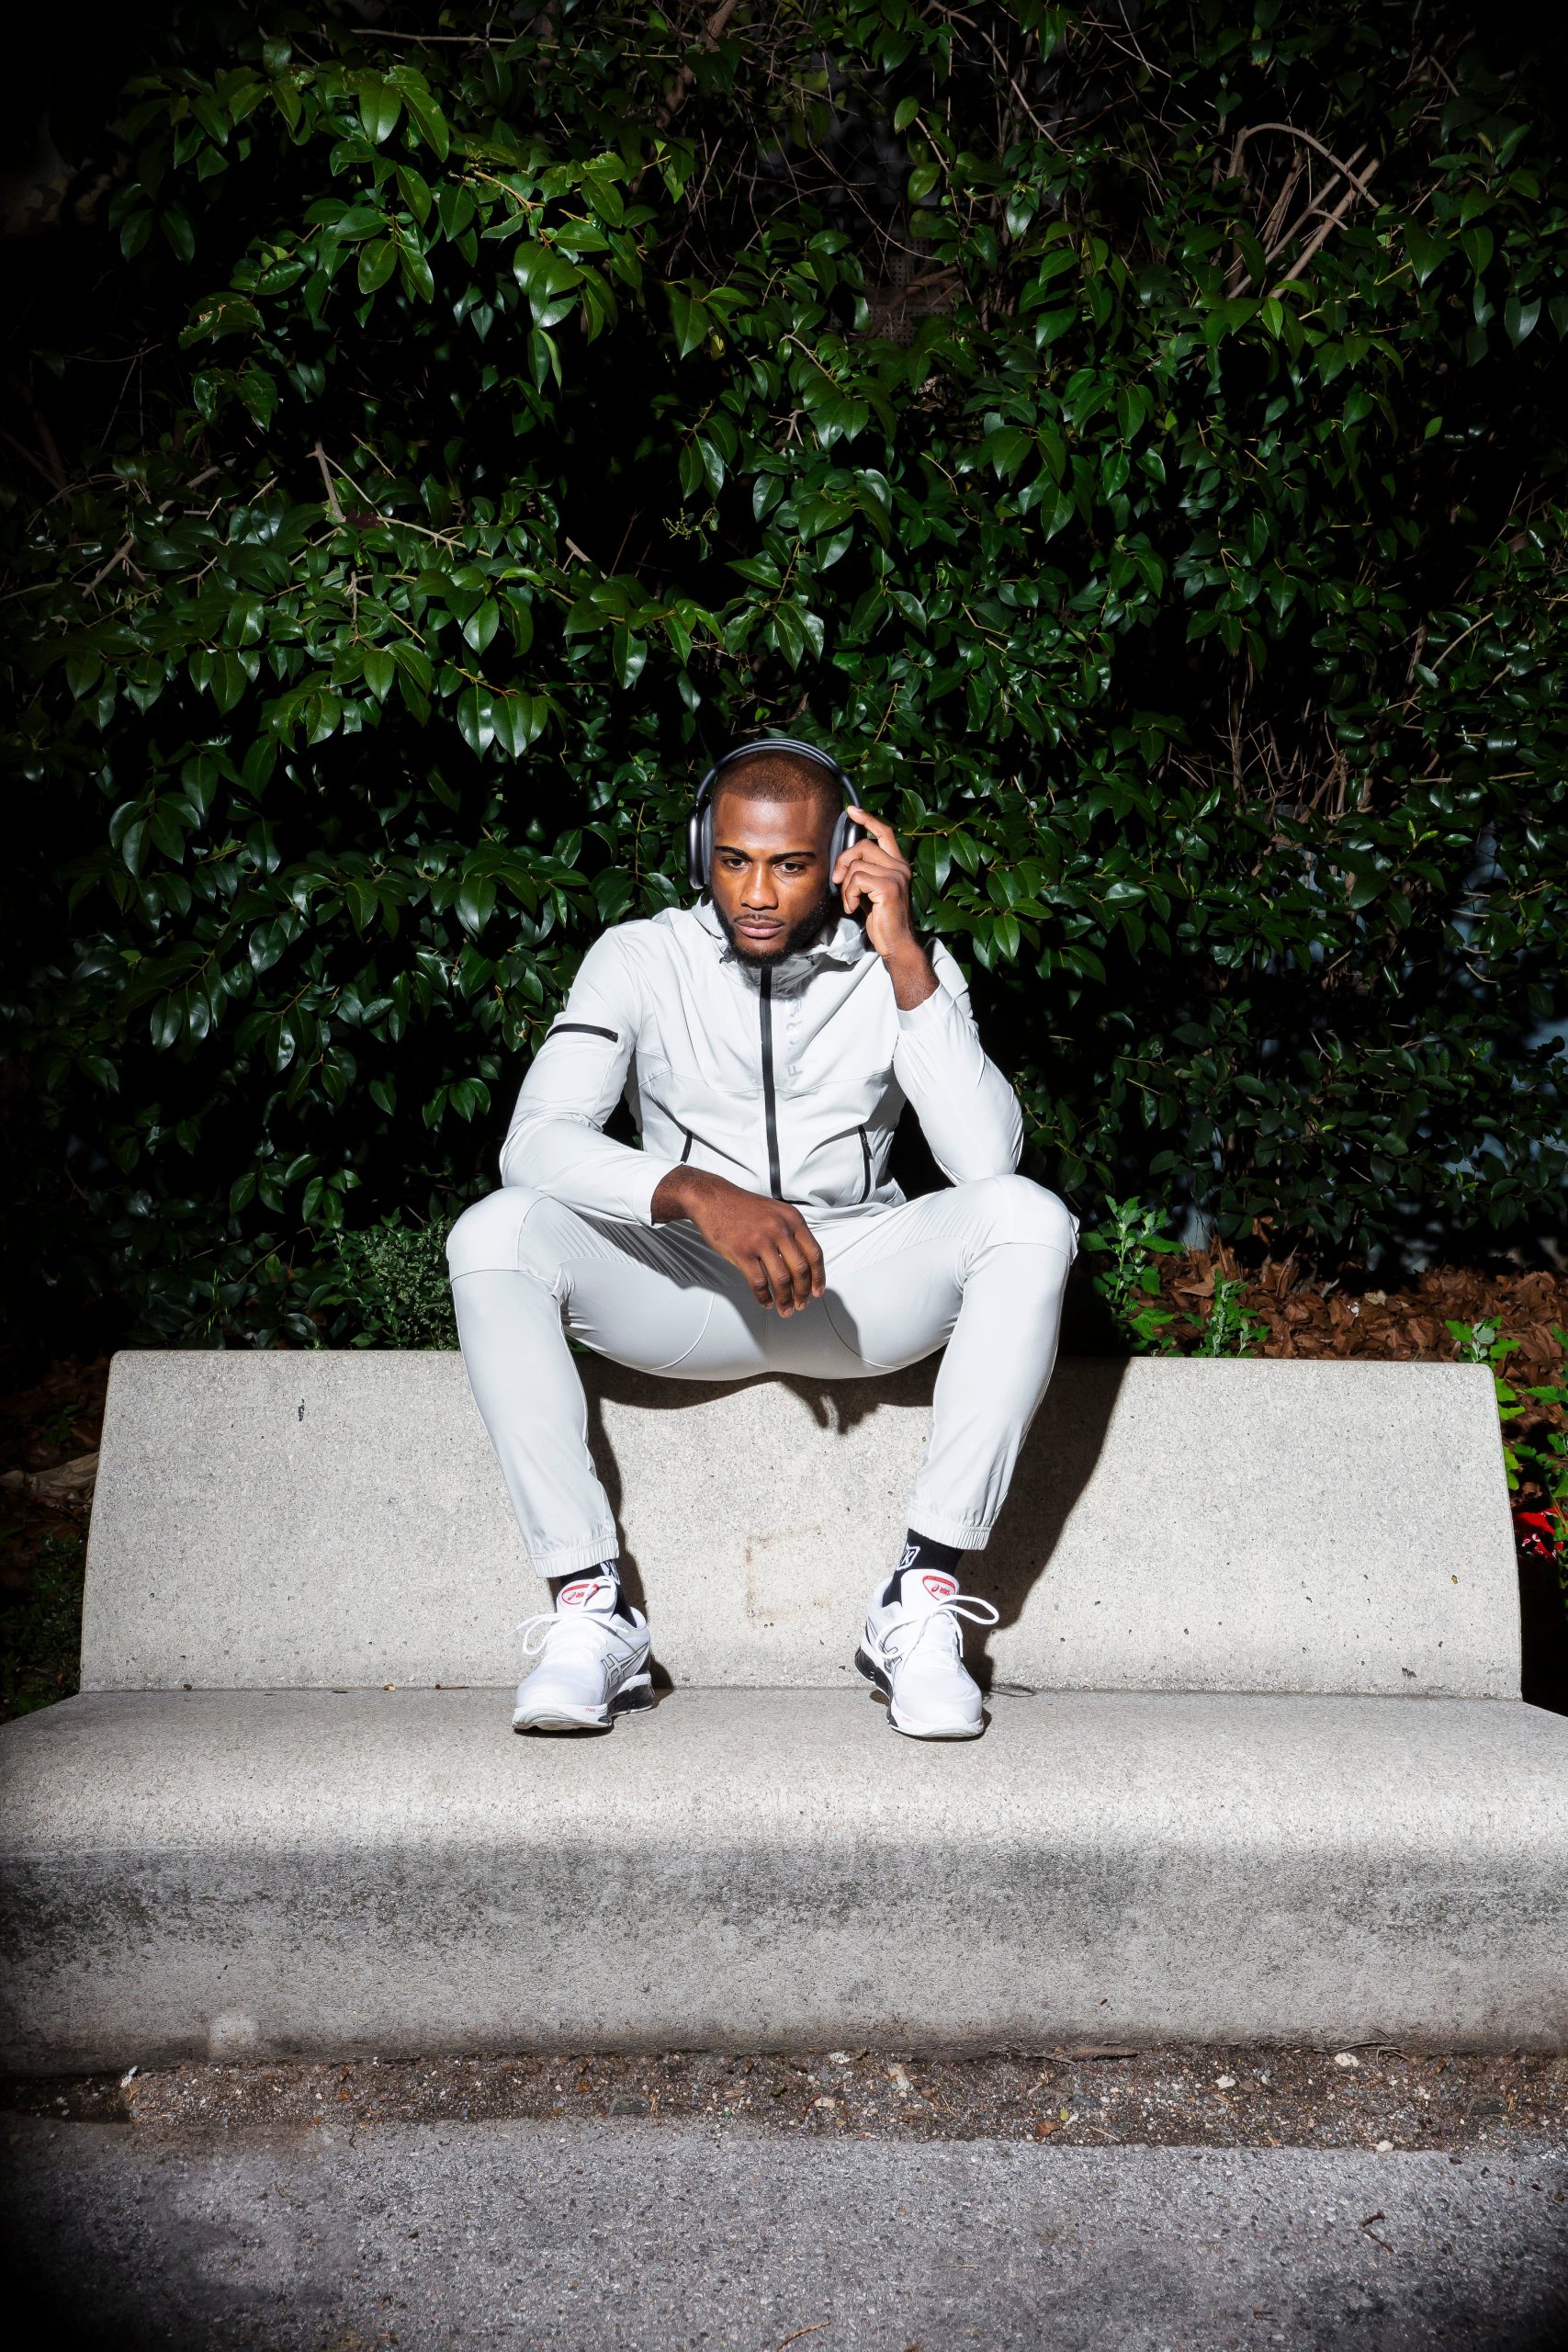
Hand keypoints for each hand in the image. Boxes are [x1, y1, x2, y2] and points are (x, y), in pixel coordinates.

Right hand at [651, 1166, 825, 1314]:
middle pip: (800, 1270)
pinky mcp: (742, 1252)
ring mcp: (761, 1240)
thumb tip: (802, 1264)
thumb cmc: (742, 1207)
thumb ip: (791, 1233)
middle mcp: (780, 1229)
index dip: (818, 1276)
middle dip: (803, 1292)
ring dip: (785, 1299)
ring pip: (781, 1279)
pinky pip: (758, 1282)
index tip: (817, 1291)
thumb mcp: (776, 1212)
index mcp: (792, 1219)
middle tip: (801, 1304)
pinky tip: (766, 1301)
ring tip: (785, 1309)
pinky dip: (764, 1296)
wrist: (713, 1198)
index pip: (814, 1253)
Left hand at [835, 807, 937, 1009]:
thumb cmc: (882, 919)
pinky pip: (857, 880)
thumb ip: (864, 873)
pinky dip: (849, 894)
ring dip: (845, 886)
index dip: (867, 819)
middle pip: (863, 846)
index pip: (885, 832)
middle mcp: (900, 866)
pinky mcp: (889, 887)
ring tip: (850, 902)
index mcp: (898, 864)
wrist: (896, 943)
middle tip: (838, 881)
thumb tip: (843, 862)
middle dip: (843, 861)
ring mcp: (896, 875)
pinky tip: (853, 908)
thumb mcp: (871, 890)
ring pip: (857, 865)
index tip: (852, 810)